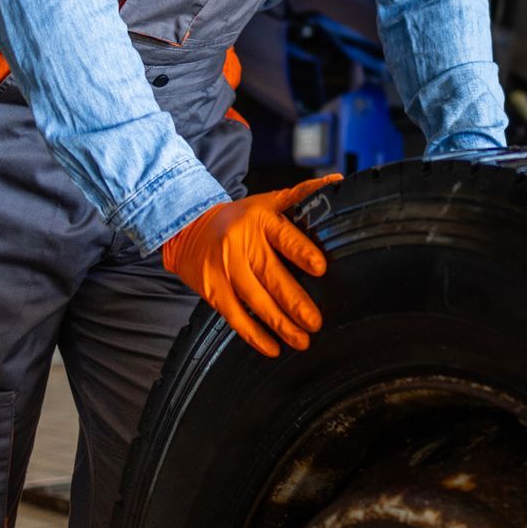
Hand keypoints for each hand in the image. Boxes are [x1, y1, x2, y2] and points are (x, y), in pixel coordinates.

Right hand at [161, 174, 343, 355]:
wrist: (188, 228)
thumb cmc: (240, 217)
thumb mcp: (269, 200)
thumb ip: (302, 194)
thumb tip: (338, 181)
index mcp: (260, 219)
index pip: (284, 236)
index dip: (301, 252)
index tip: (320, 268)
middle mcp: (241, 243)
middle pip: (270, 274)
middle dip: (294, 301)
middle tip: (315, 321)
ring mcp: (225, 269)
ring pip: (254, 300)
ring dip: (279, 323)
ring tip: (302, 340)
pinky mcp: (213, 290)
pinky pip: (235, 316)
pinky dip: (253, 334)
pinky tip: (272, 347)